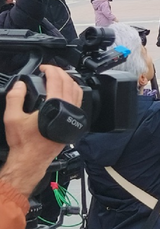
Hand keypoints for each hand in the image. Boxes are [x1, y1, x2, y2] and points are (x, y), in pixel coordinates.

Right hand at [0, 66, 82, 196]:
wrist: (32, 160)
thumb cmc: (24, 143)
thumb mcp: (12, 118)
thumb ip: (15, 97)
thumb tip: (20, 84)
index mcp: (54, 107)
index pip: (57, 81)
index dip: (51, 70)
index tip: (44, 68)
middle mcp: (67, 110)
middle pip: (69, 83)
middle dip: (60, 72)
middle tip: (50, 70)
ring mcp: (73, 116)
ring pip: (78, 92)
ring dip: (69, 80)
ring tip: (58, 77)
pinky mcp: (74, 122)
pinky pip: (79, 102)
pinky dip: (74, 91)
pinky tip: (66, 91)